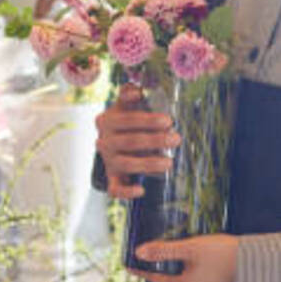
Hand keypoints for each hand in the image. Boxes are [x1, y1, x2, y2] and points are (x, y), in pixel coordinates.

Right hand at [95, 83, 180, 198]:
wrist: (112, 144)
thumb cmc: (126, 121)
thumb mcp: (125, 105)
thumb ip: (129, 94)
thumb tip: (136, 89)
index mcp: (106, 120)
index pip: (127, 119)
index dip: (148, 120)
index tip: (168, 120)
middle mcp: (104, 141)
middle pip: (130, 141)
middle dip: (156, 140)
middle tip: (176, 138)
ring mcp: (107, 160)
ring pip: (127, 164)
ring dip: (149, 164)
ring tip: (170, 163)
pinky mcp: (112, 178)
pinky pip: (114, 189)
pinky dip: (126, 192)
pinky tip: (141, 190)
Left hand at [131, 234, 238, 281]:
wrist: (253, 260)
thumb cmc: (221, 253)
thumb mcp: (189, 248)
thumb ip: (163, 251)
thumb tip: (139, 253)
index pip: (155, 278)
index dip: (141, 269)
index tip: (128, 264)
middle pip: (169, 280)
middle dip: (162, 266)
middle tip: (152, 251)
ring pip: (183, 280)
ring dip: (178, 268)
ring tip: (172, 252)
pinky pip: (196, 281)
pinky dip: (190, 270)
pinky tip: (192, 259)